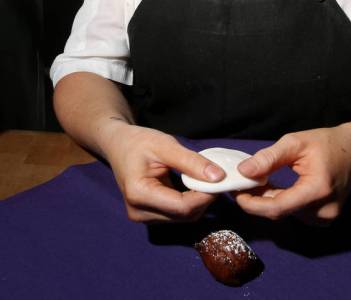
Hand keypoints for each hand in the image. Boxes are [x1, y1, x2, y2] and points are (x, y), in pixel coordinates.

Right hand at [102, 122, 225, 222]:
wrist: (119, 145)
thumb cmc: (139, 142)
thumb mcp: (166, 145)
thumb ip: (191, 162)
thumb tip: (218, 177)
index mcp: (139, 194)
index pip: (182, 207)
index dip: (206, 196)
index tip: (222, 179)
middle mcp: (139, 212)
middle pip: (184, 215)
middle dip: (205, 199)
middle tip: (219, 177)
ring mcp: (143, 217)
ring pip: (183, 218)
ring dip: (200, 201)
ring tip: (208, 179)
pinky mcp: (150, 215)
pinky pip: (177, 214)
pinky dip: (191, 202)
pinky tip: (197, 185)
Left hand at [234, 126, 350, 224]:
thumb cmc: (327, 143)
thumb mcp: (296, 142)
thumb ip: (269, 158)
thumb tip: (243, 171)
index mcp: (318, 190)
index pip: (277, 208)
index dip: (253, 204)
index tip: (236, 192)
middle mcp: (324, 211)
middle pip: (280, 212)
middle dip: (257, 200)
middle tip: (242, 183)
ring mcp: (326, 218)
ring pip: (286, 214)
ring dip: (269, 201)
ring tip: (259, 182)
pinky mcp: (325, 220)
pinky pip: (295, 214)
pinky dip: (282, 203)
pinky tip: (276, 189)